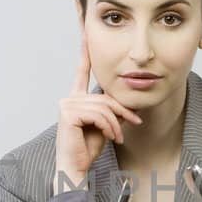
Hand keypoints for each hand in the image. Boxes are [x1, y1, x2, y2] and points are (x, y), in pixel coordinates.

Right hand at [55, 37, 141, 189]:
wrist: (76, 167)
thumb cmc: (88, 148)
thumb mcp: (106, 125)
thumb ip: (112, 111)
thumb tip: (130, 104)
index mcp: (76, 98)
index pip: (82, 72)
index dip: (85, 53)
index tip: (86, 34)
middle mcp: (69, 99)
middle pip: (105, 97)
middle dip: (122, 111)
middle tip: (134, 123)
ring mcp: (67, 105)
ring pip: (104, 107)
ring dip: (116, 124)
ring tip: (117, 136)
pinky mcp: (68, 113)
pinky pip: (99, 114)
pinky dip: (109, 127)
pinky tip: (110, 137)